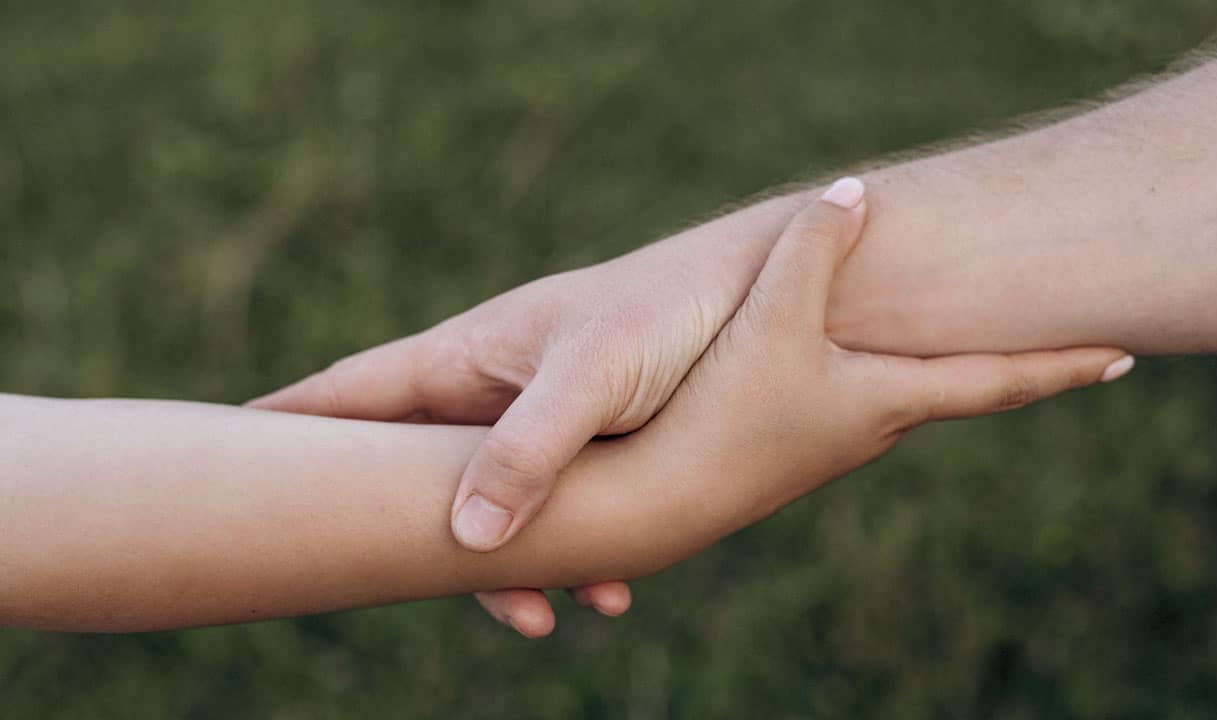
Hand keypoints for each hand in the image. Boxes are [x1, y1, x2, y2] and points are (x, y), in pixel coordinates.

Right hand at [248, 197, 793, 635]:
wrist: (770, 288)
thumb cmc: (673, 307)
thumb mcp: (596, 374)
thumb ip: (529, 448)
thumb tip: (464, 540)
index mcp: (468, 355)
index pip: (352, 393)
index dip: (287, 424)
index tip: (217, 450)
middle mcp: (491, 386)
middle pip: (404, 461)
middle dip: (380, 522)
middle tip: (343, 575)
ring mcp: (538, 416)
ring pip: (485, 501)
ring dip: (498, 563)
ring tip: (536, 618)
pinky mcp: (592, 441)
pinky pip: (555, 509)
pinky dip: (567, 554)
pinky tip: (608, 592)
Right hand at [636, 178, 1133, 538]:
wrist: (656, 500)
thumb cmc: (723, 414)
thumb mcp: (769, 320)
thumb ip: (812, 251)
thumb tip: (856, 191)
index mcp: (889, 401)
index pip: (999, 382)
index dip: (1063, 366)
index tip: (1124, 358)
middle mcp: (873, 426)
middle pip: (964, 388)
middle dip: (1013, 363)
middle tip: (1068, 344)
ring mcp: (832, 438)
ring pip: (906, 389)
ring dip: (946, 364)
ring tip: (973, 336)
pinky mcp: (789, 440)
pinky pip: (857, 392)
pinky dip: (884, 366)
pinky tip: (858, 351)